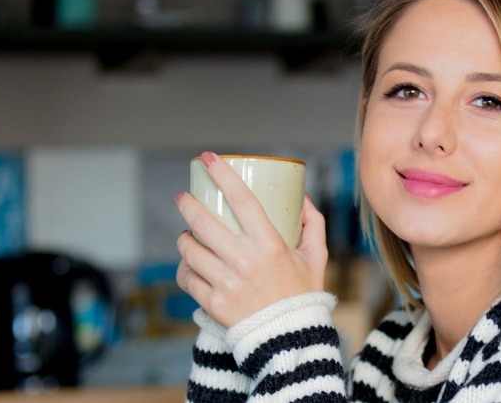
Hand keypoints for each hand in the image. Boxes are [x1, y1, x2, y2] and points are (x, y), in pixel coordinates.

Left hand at [175, 152, 327, 327]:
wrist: (290, 342)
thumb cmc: (303, 296)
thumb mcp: (316, 257)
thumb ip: (313, 225)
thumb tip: (302, 197)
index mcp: (270, 245)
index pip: (241, 199)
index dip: (222, 174)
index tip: (209, 159)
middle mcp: (245, 261)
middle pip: (202, 222)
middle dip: (187, 205)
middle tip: (183, 198)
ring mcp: (226, 283)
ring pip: (189, 249)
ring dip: (184, 239)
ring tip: (187, 236)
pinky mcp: (213, 303)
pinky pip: (187, 277)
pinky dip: (185, 269)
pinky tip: (189, 264)